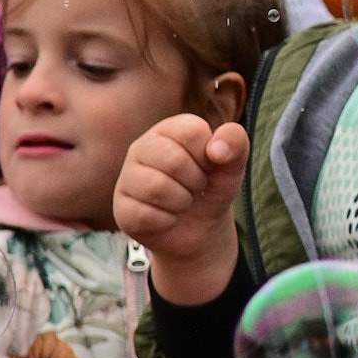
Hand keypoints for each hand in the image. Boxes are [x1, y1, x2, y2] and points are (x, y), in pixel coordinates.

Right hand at [115, 113, 246, 303]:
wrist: (200, 228)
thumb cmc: (212, 188)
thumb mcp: (232, 165)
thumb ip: (236, 144)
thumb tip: (217, 150)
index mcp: (169, 129)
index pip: (192, 132)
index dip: (208, 155)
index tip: (207, 165)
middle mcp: (142, 147)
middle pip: (173, 160)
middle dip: (195, 181)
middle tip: (195, 187)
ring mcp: (127, 177)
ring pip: (157, 188)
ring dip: (182, 202)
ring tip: (182, 201)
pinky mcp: (121, 207)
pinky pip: (147, 215)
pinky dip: (167, 221)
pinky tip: (167, 218)